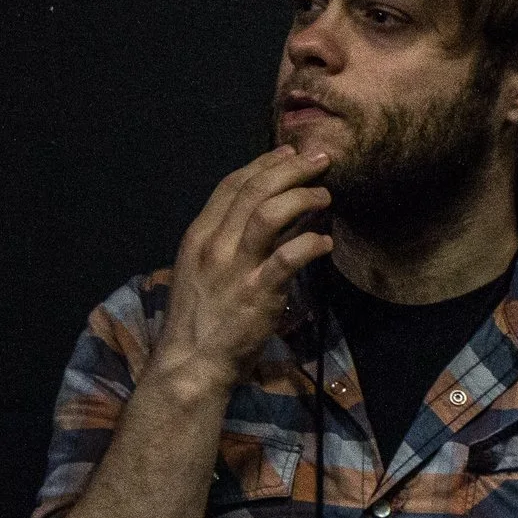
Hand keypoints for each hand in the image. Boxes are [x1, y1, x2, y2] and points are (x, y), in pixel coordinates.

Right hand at [156, 147, 332, 386]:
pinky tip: (326, 244)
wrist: (191, 365)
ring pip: (269, 214)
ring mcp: (235, 269)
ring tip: (324, 197)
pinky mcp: (257, 294)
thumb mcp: (204, 270)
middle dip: (291, 168)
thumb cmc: (202, 318)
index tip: (289, 152)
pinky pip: (289, 258)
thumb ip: (230, 240)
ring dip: (302, 198)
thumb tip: (271, 211)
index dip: (264, 164)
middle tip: (320, 160)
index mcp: (199, 236)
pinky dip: (311, 244)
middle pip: (254, 190)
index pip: (231, 185)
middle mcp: (214, 246)